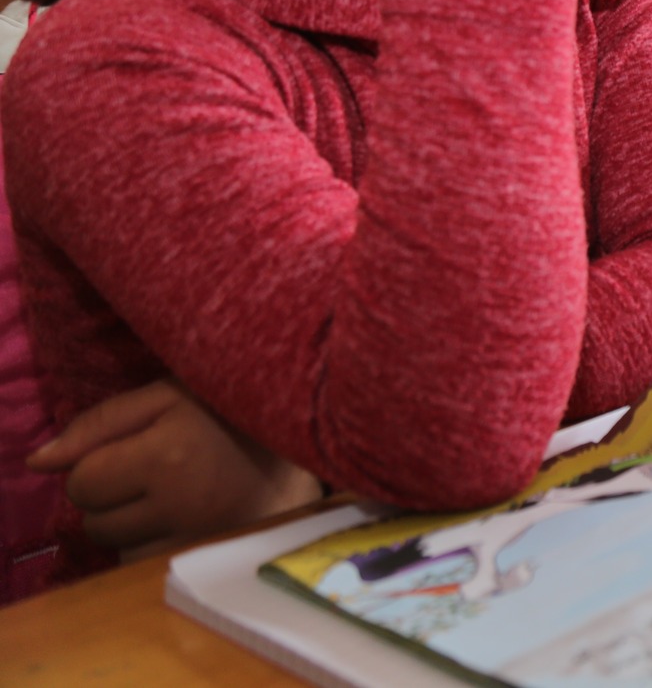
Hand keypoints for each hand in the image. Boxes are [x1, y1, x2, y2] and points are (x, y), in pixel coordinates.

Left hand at [26, 379, 323, 556]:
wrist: (305, 450)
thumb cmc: (229, 414)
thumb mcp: (168, 395)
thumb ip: (100, 422)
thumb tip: (37, 462)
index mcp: (167, 452)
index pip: (82, 480)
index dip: (97, 465)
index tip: (134, 450)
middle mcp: (179, 501)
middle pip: (93, 521)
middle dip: (109, 498)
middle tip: (151, 472)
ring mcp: (195, 536)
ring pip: (117, 547)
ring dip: (129, 525)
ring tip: (169, 495)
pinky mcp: (207, 559)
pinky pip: (146, 564)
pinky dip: (152, 543)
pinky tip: (180, 519)